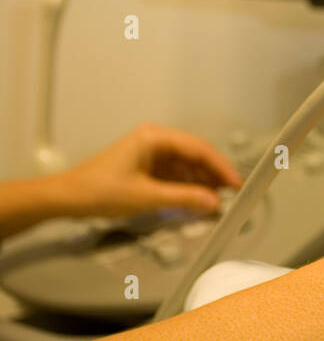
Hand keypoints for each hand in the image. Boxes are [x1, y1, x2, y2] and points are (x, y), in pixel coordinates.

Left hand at [58, 124, 242, 218]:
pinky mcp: (147, 168)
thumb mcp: (147, 197)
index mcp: (154, 137)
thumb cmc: (100, 190)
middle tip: (233, 194)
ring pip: (187, 166)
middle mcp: (155, 140)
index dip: (220, 166)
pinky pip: (175, 175)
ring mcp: (151, 154)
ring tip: (218, 201)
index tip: (236, 183)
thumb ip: (184, 199)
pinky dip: (188, 188)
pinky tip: (198, 201)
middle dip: (214, 175)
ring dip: (202, 183)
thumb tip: (214, 203)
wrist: (69, 198)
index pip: (198, 148)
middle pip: (195, 155)